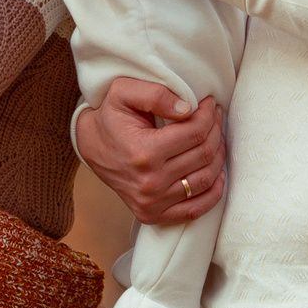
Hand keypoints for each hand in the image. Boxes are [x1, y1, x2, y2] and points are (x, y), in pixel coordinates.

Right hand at [77, 77, 224, 224]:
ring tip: (215, 138)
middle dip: (215, 131)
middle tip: (214, 117)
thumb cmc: (110, 116)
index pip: (195, 133)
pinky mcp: (152, 215)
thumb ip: (156, 95)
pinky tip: (217, 172)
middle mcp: (150, 182)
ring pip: (205, 179)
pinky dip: (213, 193)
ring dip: (218, 156)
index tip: (210, 103)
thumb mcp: (124, 92)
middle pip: (203, 155)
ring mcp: (151, 203)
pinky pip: (194, 210)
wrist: (90, 145)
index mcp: (144, 152)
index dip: (208, 115)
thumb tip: (188, 109)